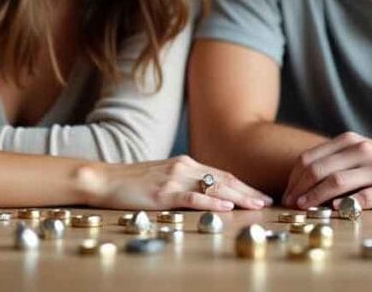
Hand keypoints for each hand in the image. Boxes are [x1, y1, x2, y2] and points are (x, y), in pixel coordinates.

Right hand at [78, 155, 272, 210]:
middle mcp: (184, 167)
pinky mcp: (162, 194)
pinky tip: (226, 208)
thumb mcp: (164, 176)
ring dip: (238, 197)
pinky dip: (211, 203)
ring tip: (256, 205)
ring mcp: (173, 179)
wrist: (104, 179)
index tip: (261, 194)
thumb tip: (207, 192)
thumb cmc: (133, 181)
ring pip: (214, 187)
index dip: (244, 185)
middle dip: (248, 191)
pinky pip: (192, 198)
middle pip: (224, 179)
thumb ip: (185, 181)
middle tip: (267, 201)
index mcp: (186, 163)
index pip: (222, 174)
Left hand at [281, 132, 371, 209]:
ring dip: (314, 197)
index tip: (287, 192)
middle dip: (298, 188)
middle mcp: (364, 152)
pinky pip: (363, 198)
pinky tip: (333, 212)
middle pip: (318, 169)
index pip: (311, 157)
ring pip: (335, 182)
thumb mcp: (369, 151)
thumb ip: (342, 159)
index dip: (294, 176)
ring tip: (303, 208)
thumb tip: (309, 177)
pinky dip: (344, 205)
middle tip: (289, 203)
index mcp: (354, 141)